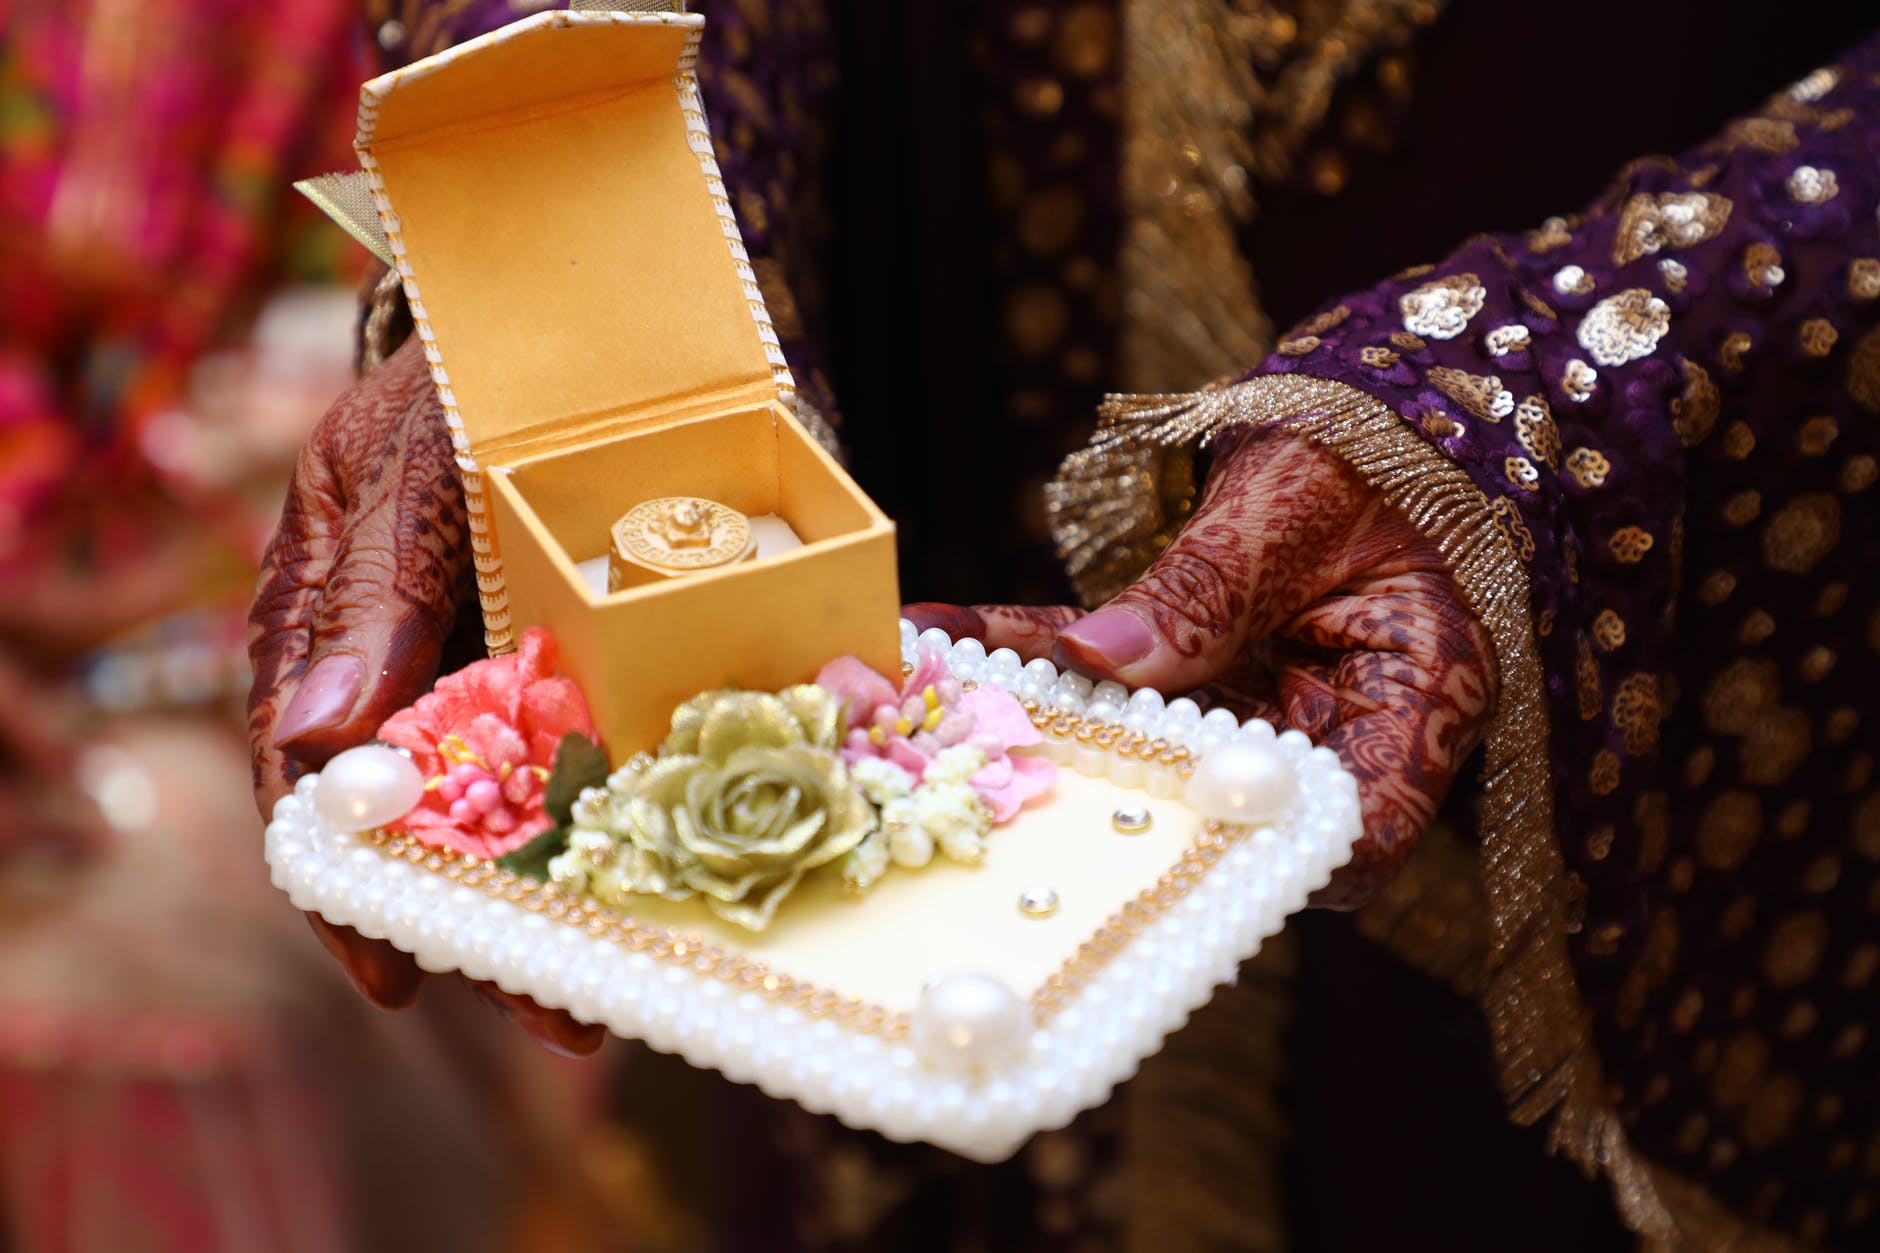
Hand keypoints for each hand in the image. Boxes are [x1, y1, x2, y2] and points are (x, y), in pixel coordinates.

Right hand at [248, 336, 600, 1053]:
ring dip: (568, 890)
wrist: (566, 333)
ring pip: (519, 803)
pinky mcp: (583, 655)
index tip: (394, 969)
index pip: (313, 785)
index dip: (352, 888)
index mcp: (324, 629)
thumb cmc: (453, 387)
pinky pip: (595, 749)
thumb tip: (320, 739)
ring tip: (626, 970)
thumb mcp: (402, 470)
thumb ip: (369, 595)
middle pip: (427, 822)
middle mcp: (404, 665)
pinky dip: (626, 812)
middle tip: (555, 1006)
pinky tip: (668, 869)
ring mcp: (496, 665)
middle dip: (487, 920)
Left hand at [906, 429, 1496, 908]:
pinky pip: (1118, 677)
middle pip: (1241, 802)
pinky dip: (1039, 653)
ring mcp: (1263, 705)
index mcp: (1418, 696)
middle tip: (1007, 775)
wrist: (1361, 414)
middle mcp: (1339, 724)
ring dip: (1054, 722)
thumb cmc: (1363, 450)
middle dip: (1126, 797)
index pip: (1363, 823)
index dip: (1274, 852)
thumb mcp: (1290, 509)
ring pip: (1157, 744)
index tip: (1170, 840)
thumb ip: (1206, 591)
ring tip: (937, 694)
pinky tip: (942, 629)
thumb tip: (1100, 658)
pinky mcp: (1202, 673)